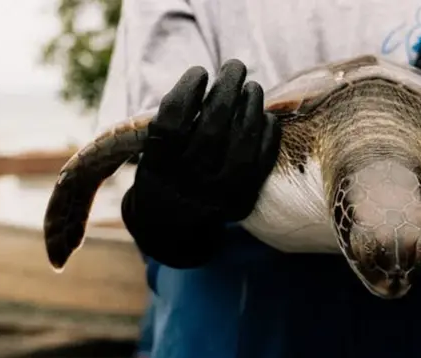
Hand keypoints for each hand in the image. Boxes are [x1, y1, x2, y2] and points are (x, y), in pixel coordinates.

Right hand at [122, 59, 280, 267]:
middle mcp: (188, 183)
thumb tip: (210, 82)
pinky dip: (267, 132)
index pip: (173, 123)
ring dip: (251, 106)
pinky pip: (263, 159)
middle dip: (227, 89)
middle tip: (235, 66)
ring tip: (252, 87)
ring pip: (243, 142)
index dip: (188, 91)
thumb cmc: (164, 174)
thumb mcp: (152, 152)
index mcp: (158, 168)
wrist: (172, 229)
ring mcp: (219, 194)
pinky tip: (264, 114)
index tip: (199, 71)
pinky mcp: (244, 199)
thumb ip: (174, 123)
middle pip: (214, 128)